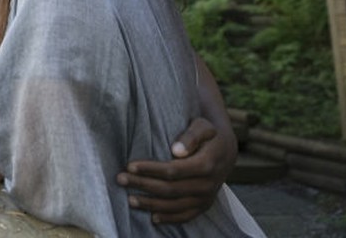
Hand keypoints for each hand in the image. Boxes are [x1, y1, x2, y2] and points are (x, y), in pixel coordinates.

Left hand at [116, 116, 237, 222]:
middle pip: (170, 189)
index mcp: (206, 165)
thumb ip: (191, 136)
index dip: (150, 170)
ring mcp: (206, 198)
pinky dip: (170, 218)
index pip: (173, 171)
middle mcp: (207, 185)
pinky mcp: (204, 205)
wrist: (225, 150)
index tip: (130, 166)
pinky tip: (152, 218)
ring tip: (129, 200)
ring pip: (176, 206)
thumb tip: (177, 150)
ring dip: (151, 204)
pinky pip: (186, 216)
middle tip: (120, 179)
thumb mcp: (203, 127)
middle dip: (143, 185)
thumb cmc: (207, 134)